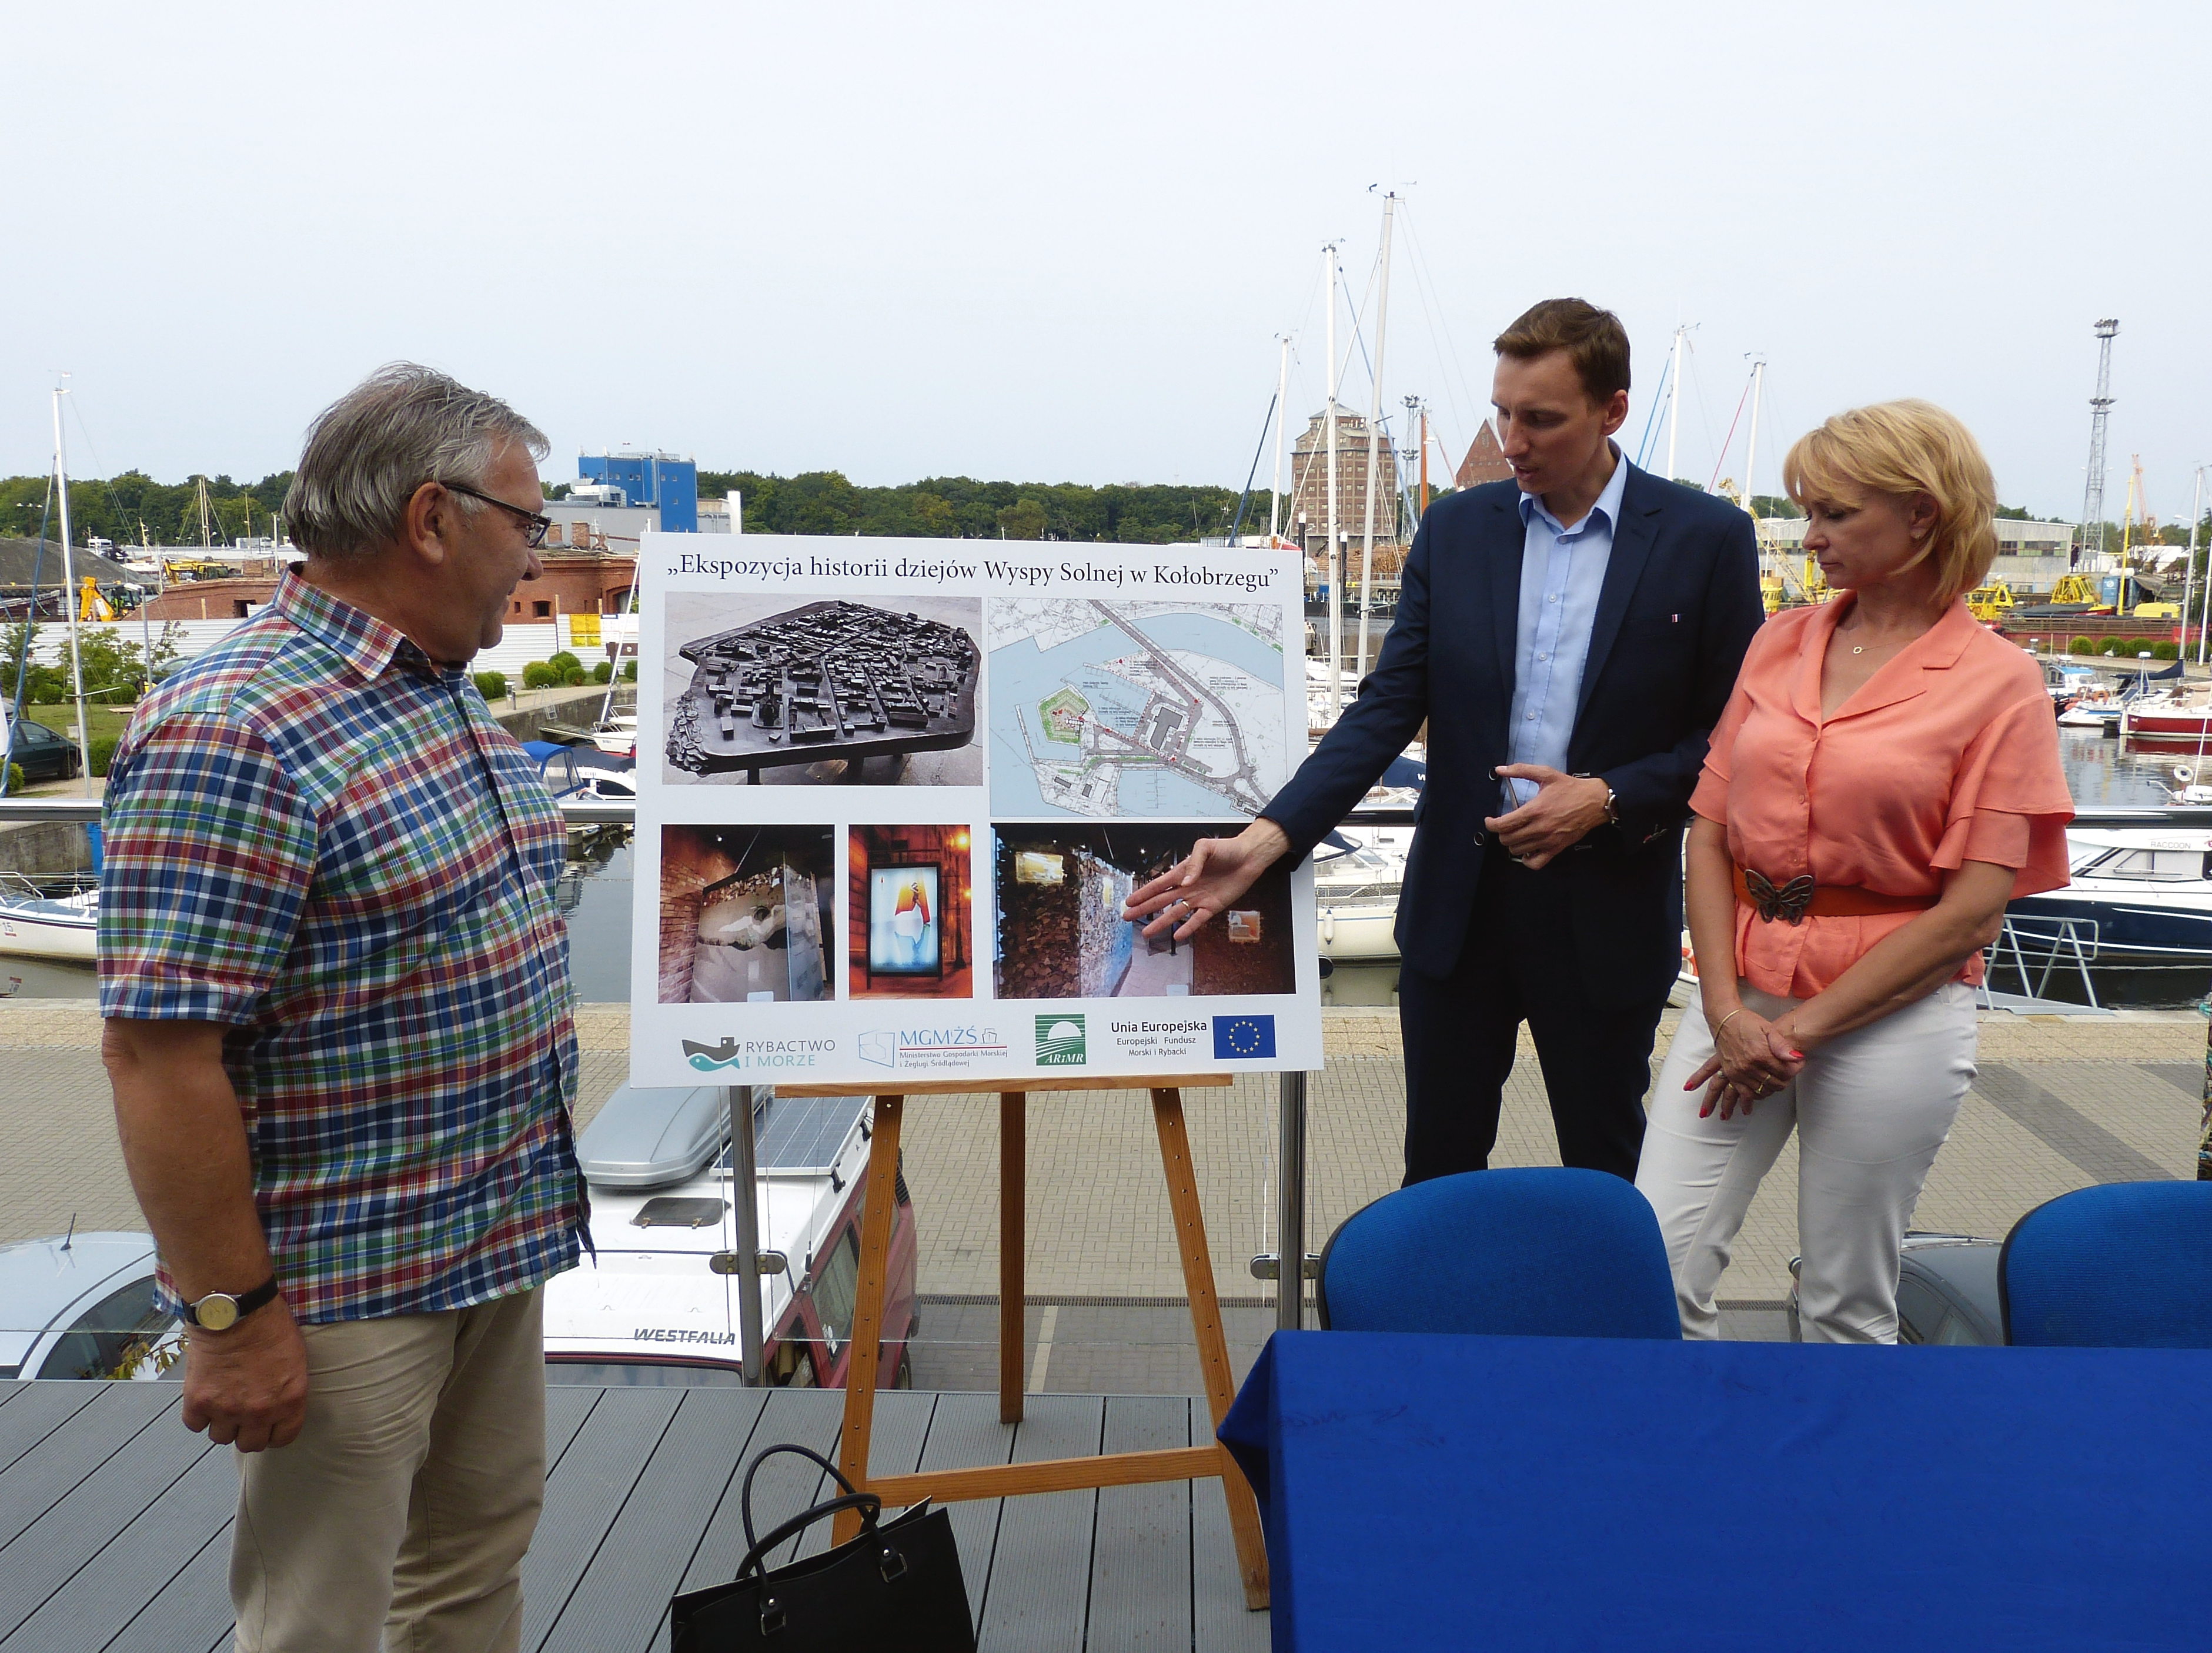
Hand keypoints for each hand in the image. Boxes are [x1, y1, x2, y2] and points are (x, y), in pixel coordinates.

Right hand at [181, 1298, 308, 1452]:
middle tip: (243, 1415)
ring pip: (220, 1438)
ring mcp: (227, 1409)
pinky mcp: (199, 1402)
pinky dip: (197, 1415)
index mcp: (289, 1401)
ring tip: (223, 1403)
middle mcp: (259, 1412)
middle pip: (249, 1444)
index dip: (274, 1433)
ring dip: (221, 1424)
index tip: (268, 1426)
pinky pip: (194, 1424)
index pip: (283, 1438)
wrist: (236, 1311)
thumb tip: (278, 1406)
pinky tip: (204, 1398)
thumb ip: (287, 1390)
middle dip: (247, 1431)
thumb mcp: (295, 1360)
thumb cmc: (270, 1326)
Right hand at [1122, 821, 1287, 941]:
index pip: (1158, 885)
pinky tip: (1177, 936)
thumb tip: (1185, 883)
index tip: (1129, 901)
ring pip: (1175, 913)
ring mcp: (1199, 898)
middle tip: (1127, 917)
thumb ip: (1193, 863)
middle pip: (1161, 901)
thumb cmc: (1227, 849)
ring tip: (1146, 933)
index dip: (1143, 893)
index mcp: (1183, 872)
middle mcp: (1188, 887)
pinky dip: (1187, 928)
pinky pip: (1197, 920)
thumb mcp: (1205, 847)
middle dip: (1144, 909)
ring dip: (1161, 923)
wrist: (1249, 857)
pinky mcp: (1213, 906)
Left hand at [1482, 766, 1611, 869]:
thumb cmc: (1570, 788)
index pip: (1503, 825)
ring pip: (1518, 851)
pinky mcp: (1556, 848)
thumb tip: (1500, 769)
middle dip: (1501, 833)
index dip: (1491, 824)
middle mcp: (1539, 828)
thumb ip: (1521, 770)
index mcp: (1534, 810)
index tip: (1490, 820)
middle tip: (1505, 825)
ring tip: (1516, 834)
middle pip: (1507, 840)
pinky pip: (1535, 863)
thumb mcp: (1546, 774)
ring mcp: (1548, 841)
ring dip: (1512, 843)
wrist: (1594, 801)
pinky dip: (1527, 859)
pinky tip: (1527, 849)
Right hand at [1682, 1004, 1804, 1119]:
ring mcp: (1738, 1072)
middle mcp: (1748, 1066)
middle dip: (1784, 1081)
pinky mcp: (1730, 1074)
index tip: (1798, 1066)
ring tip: (1775, 1086)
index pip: (1784, 1071)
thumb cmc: (1747, 1021)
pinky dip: (1748, 1101)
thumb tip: (1796, 1058)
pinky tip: (1752, 1104)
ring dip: (1770, 1091)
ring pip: (1760, 1091)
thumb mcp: (1768, 1029)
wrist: (1724, 1019)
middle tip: (1788, 1075)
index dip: (1795, 1070)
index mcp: (1760, 1054)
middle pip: (1774, 1084)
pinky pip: (1741, 1093)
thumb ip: (1782, 1045)